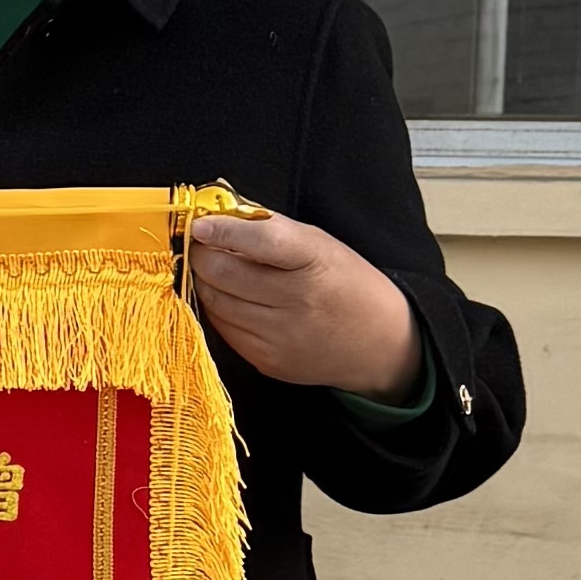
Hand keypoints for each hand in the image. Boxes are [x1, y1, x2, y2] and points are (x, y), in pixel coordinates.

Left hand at [187, 208, 421, 401]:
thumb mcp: (321, 244)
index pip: (261, 240)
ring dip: (207, 282)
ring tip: (217, 270)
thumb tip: (219, 218)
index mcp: (315, 261)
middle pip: (224, 274)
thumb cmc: (348, 285)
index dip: (223, 230)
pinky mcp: (268, 361)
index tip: (200, 225)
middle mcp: (298, 301)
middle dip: (203, 255)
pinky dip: (220, 309)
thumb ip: (272, 229)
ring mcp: (281, 336)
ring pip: (216, 303)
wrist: (380, 344)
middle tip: (203, 245)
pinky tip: (233, 298)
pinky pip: (224, 330)